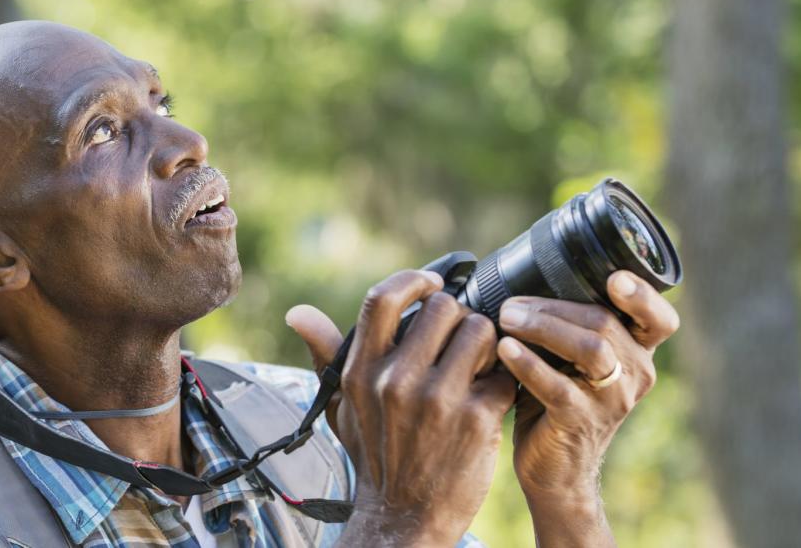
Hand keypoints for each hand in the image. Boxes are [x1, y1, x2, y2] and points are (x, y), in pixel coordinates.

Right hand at [288, 270, 516, 547]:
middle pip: (443, 307)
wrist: (403, 520)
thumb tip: (297, 313)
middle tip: (457, 342)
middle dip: (457, 318)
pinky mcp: (476, 420)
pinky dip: (501, 382)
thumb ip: (326, 353)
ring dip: (485, 345)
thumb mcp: (342, 405)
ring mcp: (438, 400)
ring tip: (475, 368)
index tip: (432, 283)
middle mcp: (395, 382)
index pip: (382, 298)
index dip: (413, 280)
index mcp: (361, 371)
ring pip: (479, 331)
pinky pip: (503, 373)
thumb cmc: (375, 455)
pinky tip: (487, 399)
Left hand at [495, 271, 679, 542]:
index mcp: (637, 353)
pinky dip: (528, 363)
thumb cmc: (556, 399)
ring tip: (507, 318)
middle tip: (512, 304)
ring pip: (590, 350)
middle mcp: (634, 374)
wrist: (554, 471)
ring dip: (544, 327)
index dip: (643, 296)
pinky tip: (504, 349)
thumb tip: (522, 271)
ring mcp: (611, 400)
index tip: (615, 278)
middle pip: (606, 323)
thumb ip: (565, 321)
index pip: (660, 320)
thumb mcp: (570, 359)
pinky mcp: (580, 422)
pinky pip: (557, 386)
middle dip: (555, 306)